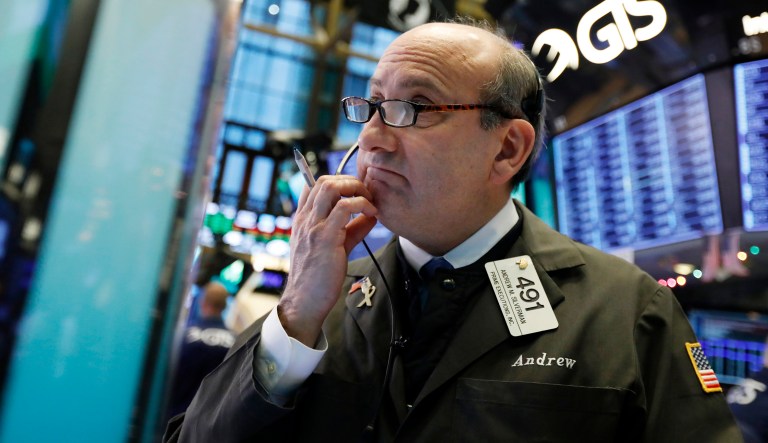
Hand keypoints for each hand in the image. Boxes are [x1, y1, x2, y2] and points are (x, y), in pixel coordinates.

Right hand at [278, 175, 377, 346]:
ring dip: (356, 188)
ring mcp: (313, 226)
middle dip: (350, 180)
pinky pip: (345, 208)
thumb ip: (351, 229)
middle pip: (324, 180)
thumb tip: (371, 216)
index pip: (313, 184)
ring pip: (331, 187)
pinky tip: (372, 214)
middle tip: (366, 194)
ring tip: (370, 201)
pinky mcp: (325, 237)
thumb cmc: (318, 277)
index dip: (337, 181)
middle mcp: (305, 219)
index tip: (355, 191)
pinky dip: (362, 205)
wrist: (305, 301)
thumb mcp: (334, 246)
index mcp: (302, 219)